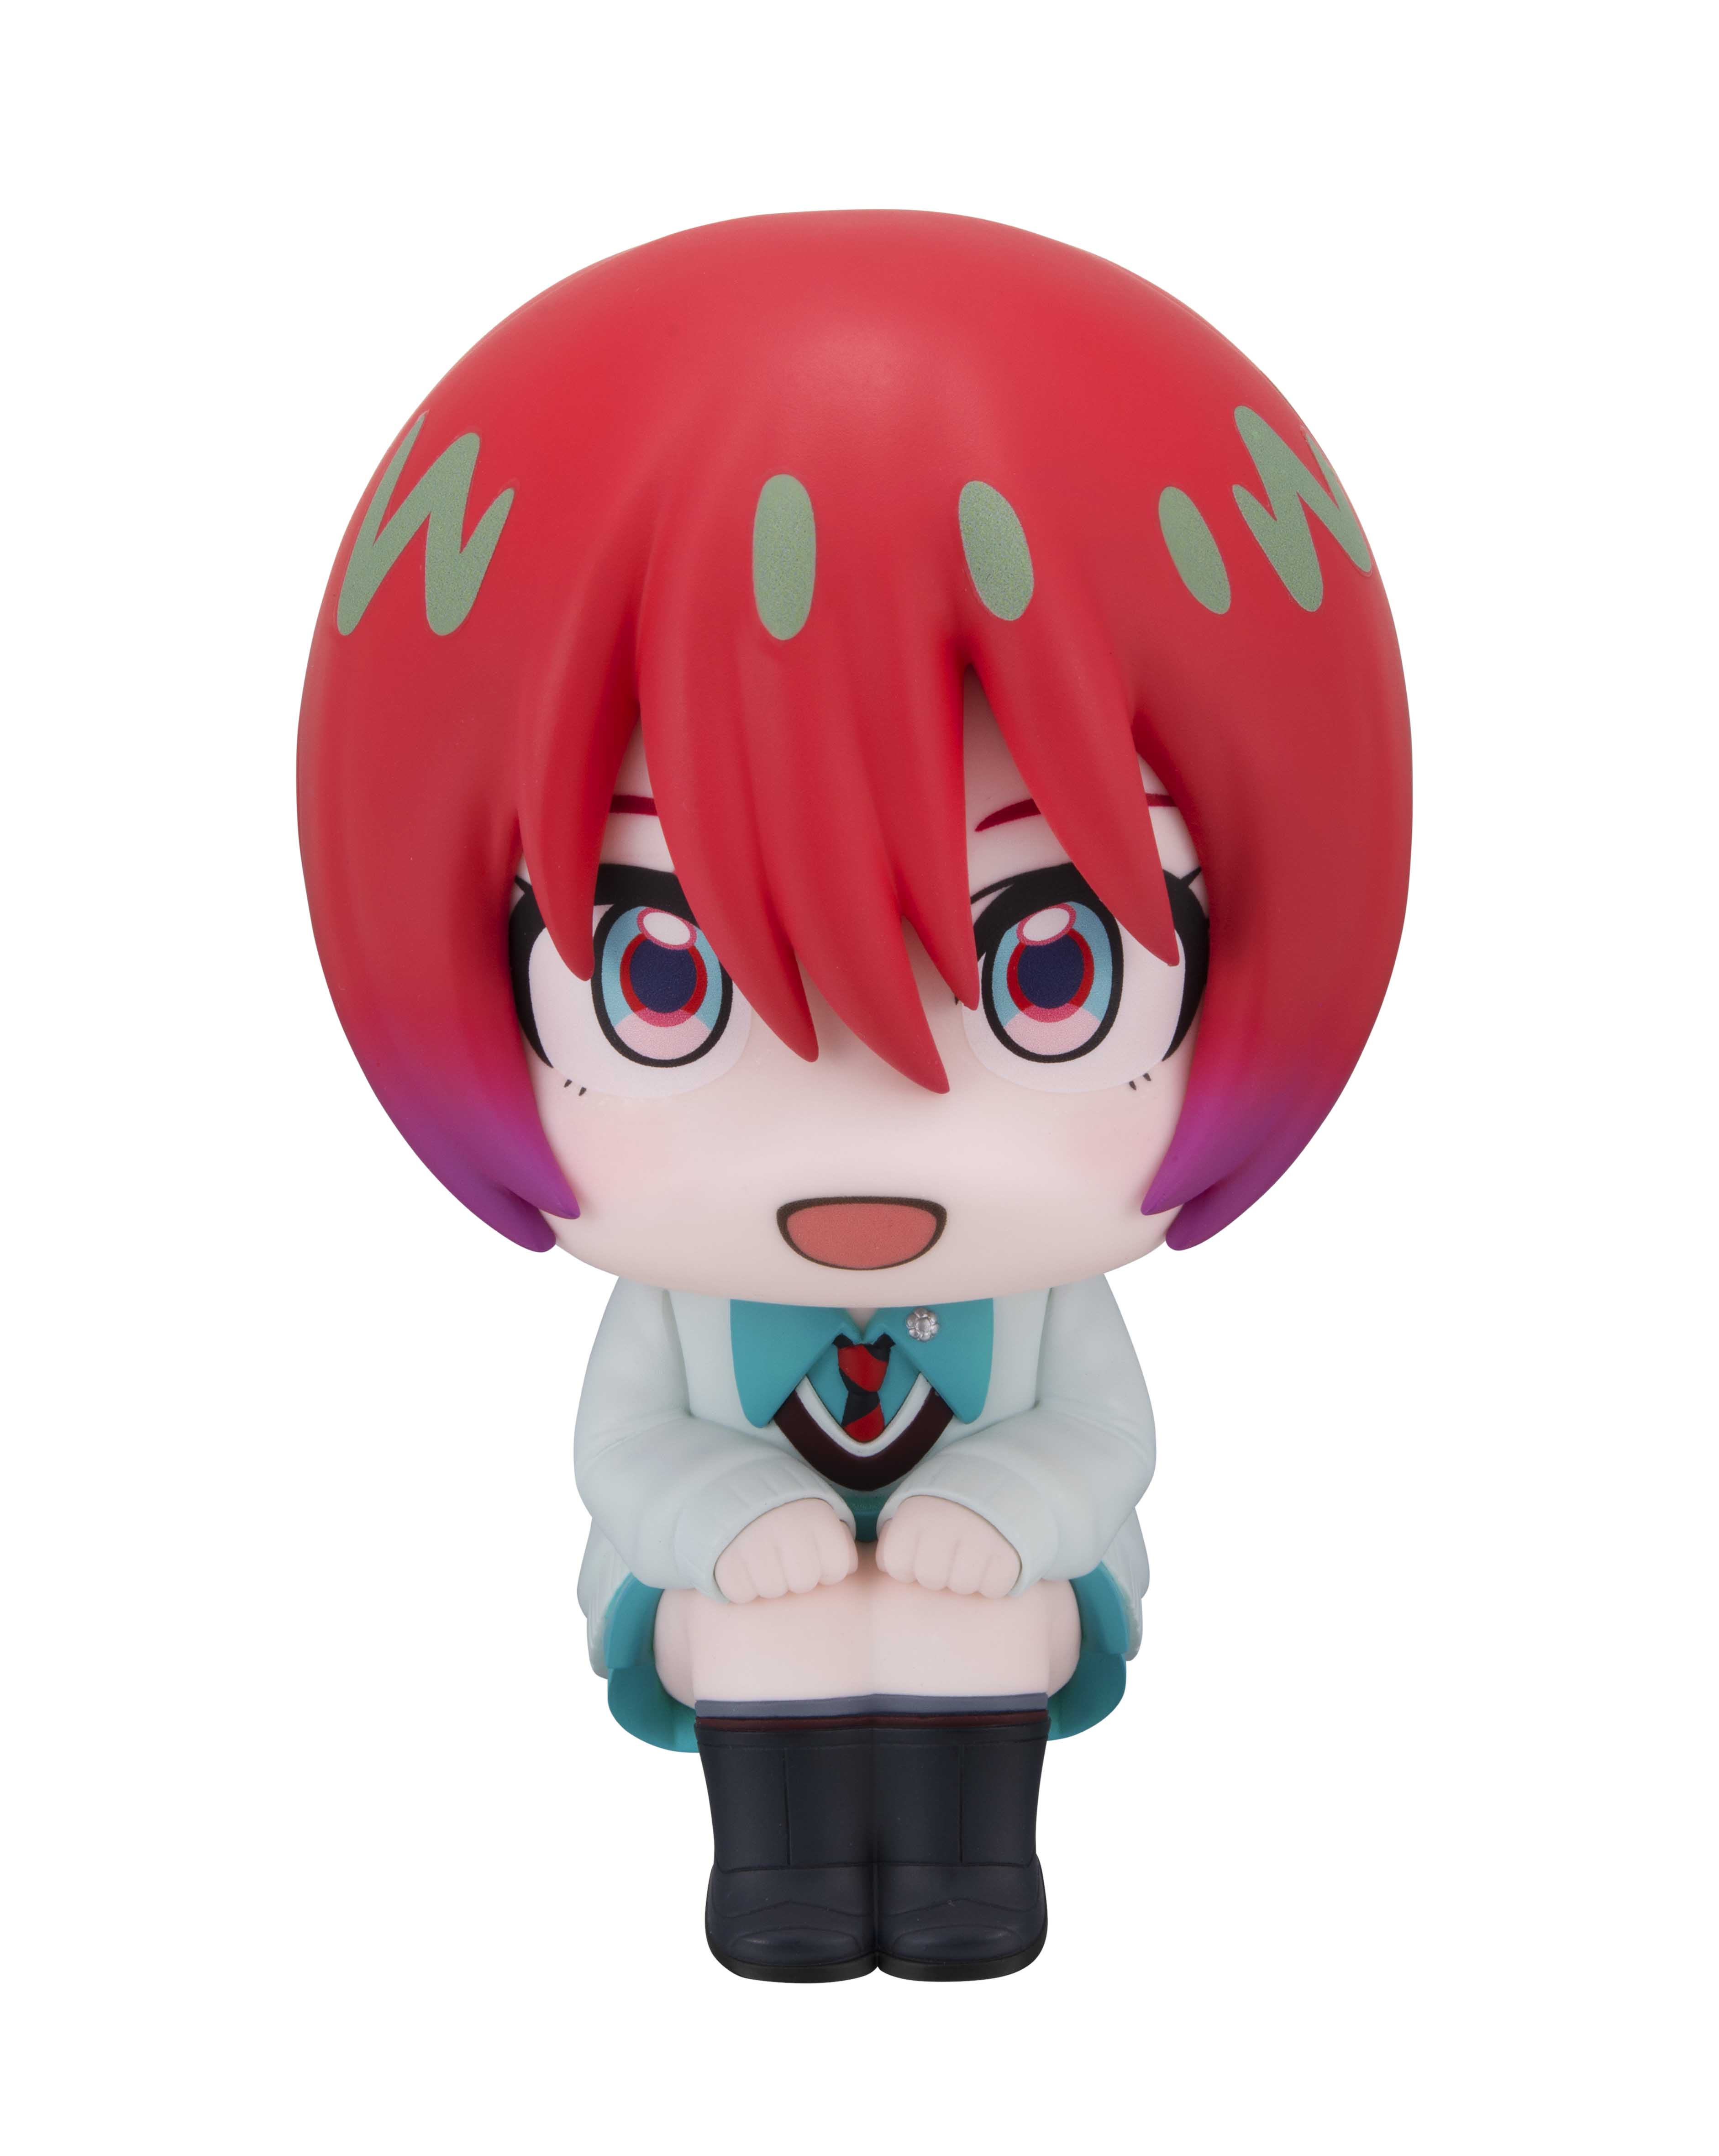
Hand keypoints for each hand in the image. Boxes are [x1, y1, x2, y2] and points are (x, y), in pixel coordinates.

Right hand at [714, 1498, 858, 1602]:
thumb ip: (840, 1539)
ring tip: (760, 1557)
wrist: (731, 1493)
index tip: (814, 1552)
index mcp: (816, 1515)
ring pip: (773, 1590)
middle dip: (796, 1575)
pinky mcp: (725, 1560)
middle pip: (805, 1582)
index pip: (839, 1568)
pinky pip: (741, 1593)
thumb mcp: (819, 1516)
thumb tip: (851, 1566)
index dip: (827, 1566)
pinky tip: (741, 1563)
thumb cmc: (787, 1515)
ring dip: (767, 1581)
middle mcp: (786, 1527)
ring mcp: (752, 1543)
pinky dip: (740, 1585)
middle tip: (782, 1555)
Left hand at [876, 1496, 1020, 1597]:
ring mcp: (980, 1538)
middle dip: (938, 1574)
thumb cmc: (945, 1511)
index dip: (907, 1565)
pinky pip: (993, 1589)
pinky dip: (993, 1581)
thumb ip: (894, 1538)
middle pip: (930, 1579)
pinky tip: (992, 1560)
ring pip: (962, 1586)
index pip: (896, 1566)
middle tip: (950, 1554)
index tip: (919, 1551)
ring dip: (966, 1577)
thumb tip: (887, 1565)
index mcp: (916, 1514)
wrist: (1000, 1483)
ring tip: (972, 1554)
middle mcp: (946, 1524)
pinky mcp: (1009, 1554)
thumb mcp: (914, 1513)